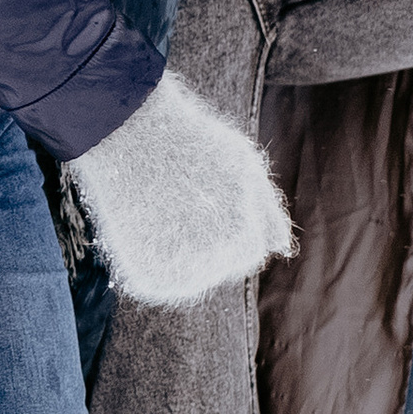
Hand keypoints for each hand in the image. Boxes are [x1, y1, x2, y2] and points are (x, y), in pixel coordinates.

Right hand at [66, 73, 293, 306]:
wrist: (129, 134)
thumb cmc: (193, 145)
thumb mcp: (246, 169)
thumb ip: (269, 212)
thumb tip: (283, 249)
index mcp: (243, 241)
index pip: (251, 250)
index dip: (234, 216)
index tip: (211, 189)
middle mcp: (212, 267)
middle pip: (224, 264)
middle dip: (213, 235)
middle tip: (186, 196)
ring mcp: (176, 276)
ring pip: (195, 273)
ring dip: (187, 247)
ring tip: (168, 206)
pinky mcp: (146, 278)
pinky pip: (164, 278)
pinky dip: (159, 255)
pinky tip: (151, 222)